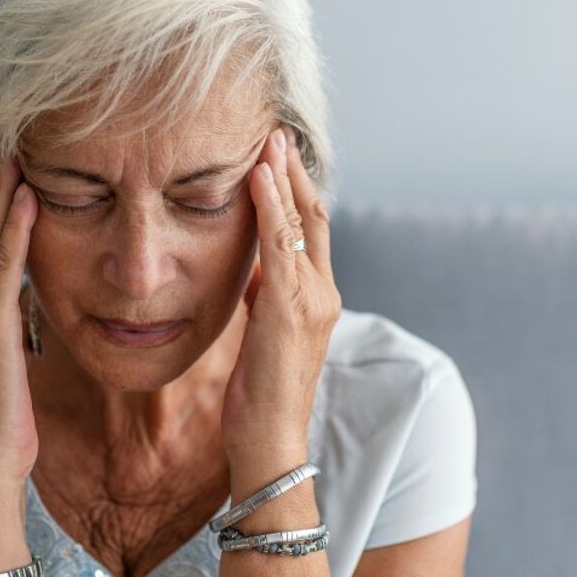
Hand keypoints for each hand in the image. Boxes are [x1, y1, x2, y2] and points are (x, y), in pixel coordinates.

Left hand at [220, 126, 341, 458]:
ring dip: (284, 178)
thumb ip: (265, 300)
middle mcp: (324, 295)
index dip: (297, 193)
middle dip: (296, 173)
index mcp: (318, 300)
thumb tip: (252, 270)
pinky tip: (258, 177)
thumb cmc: (261, 396)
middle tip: (277, 134)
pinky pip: (282, 246)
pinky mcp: (290, 310)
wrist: (271, 443)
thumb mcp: (263, 337)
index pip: (312, 234)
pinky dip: (272, 207)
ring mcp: (312, 301)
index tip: (278, 158)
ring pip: (303, 224)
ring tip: (269, 141)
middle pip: (316, 218)